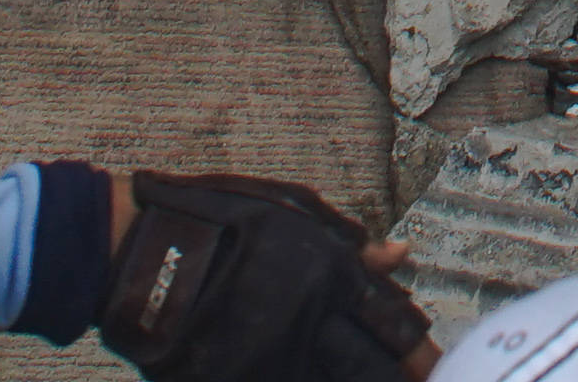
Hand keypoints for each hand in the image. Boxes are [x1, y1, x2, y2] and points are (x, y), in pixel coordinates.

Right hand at [94, 167, 428, 381]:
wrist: (143, 261)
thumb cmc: (219, 221)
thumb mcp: (291, 212)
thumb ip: (348, 243)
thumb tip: (401, 257)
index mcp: (325, 275)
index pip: (392, 323)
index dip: (420, 352)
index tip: (434, 366)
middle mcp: (306, 324)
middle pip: (372, 372)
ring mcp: (270, 364)